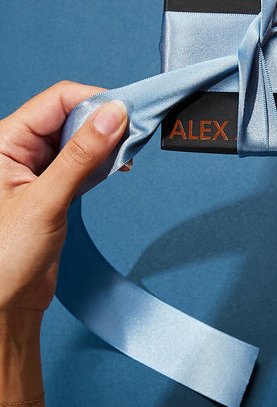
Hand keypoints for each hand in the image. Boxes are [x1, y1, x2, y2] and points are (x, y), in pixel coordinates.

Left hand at [0, 82, 127, 321]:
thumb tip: (114, 115)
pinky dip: (102, 160)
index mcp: (4, 142)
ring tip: (127, 155)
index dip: (94, 100)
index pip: (57, 100)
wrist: (4, 307)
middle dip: (103, 121)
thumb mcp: (46, 202)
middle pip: (70, 114)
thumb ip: (81, 156)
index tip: (128, 111)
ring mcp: (35, 167)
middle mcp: (18, 149)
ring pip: (79, 136)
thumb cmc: (4, 259)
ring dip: (105, 142)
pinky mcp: (51, 186)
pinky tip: (117, 168)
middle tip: (133, 135)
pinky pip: (81, 159)